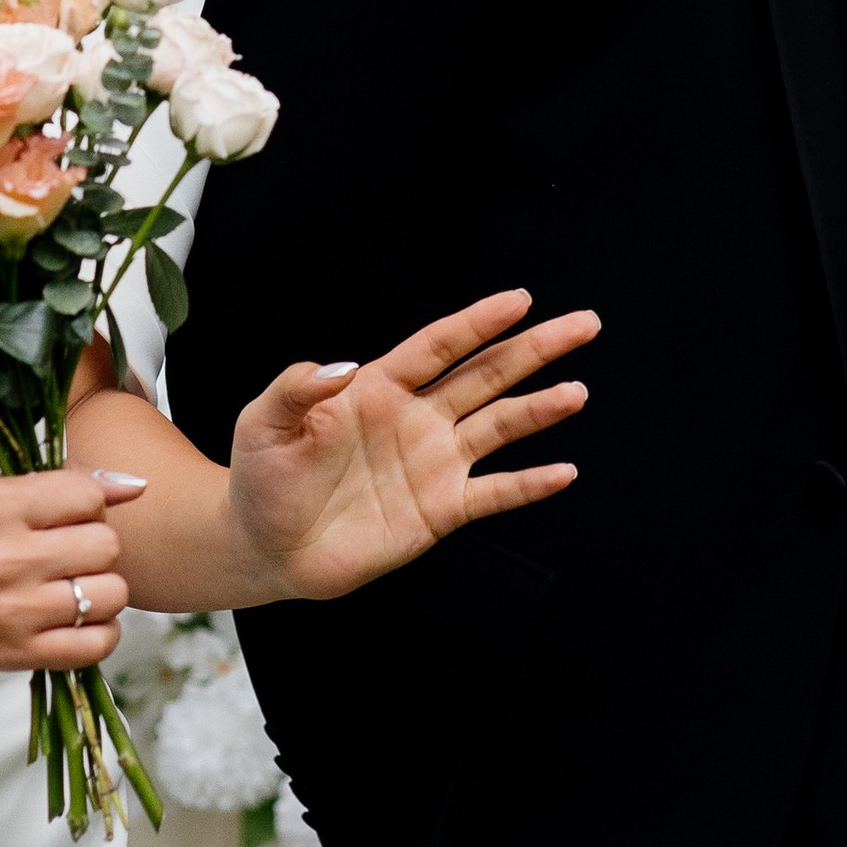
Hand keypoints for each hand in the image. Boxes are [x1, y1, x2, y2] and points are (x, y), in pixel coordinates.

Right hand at [0, 466, 142, 672]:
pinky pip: (96, 644)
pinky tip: (74, 621)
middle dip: (93, 545)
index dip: (87, 503)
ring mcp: (15, 610)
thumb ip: (48, 487)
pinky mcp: (15, 654)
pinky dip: (98, 632)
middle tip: (66, 552)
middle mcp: (8, 557)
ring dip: (99, 589)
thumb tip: (128, 486)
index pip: (89, 496)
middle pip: (106, 544)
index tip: (70, 515)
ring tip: (69, 587)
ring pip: (111, 593)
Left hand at [224, 290, 594, 605]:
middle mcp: (417, 419)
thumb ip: (296, 387)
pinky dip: (528, 484)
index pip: (439, 346)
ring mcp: (433, 463)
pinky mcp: (439, 510)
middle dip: (535, 348)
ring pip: (499, 427)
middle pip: (487, 375)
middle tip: (584, 323)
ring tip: (577, 392)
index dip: (479, 322)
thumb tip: (341, 366)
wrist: (266, 546)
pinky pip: (494, 494)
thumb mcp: (264, 422)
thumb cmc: (262, 477)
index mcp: (378, 388)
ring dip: (540, 410)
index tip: (521, 299)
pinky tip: (563, 472)